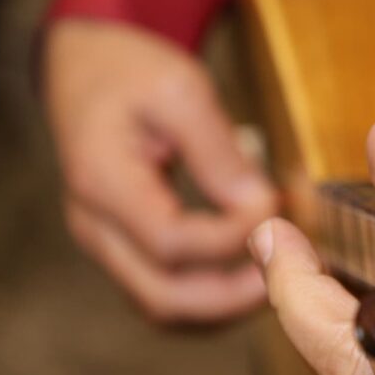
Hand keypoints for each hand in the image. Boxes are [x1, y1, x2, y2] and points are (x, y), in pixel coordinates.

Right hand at [45, 19, 277, 323]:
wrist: (86, 68)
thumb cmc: (131, 71)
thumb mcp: (180, 89)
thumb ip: (218, 151)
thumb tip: (259, 205)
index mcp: (101, 181)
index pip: (170, 241)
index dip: (231, 237)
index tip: (275, 205)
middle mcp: (95, 226)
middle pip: (162, 297)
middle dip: (233, 296)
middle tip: (288, 269)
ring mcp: (106, 243)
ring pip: (164, 306)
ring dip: (224, 305)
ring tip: (277, 274)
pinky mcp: (124, 248)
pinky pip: (166, 292)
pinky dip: (210, 296)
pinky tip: (251, 273)